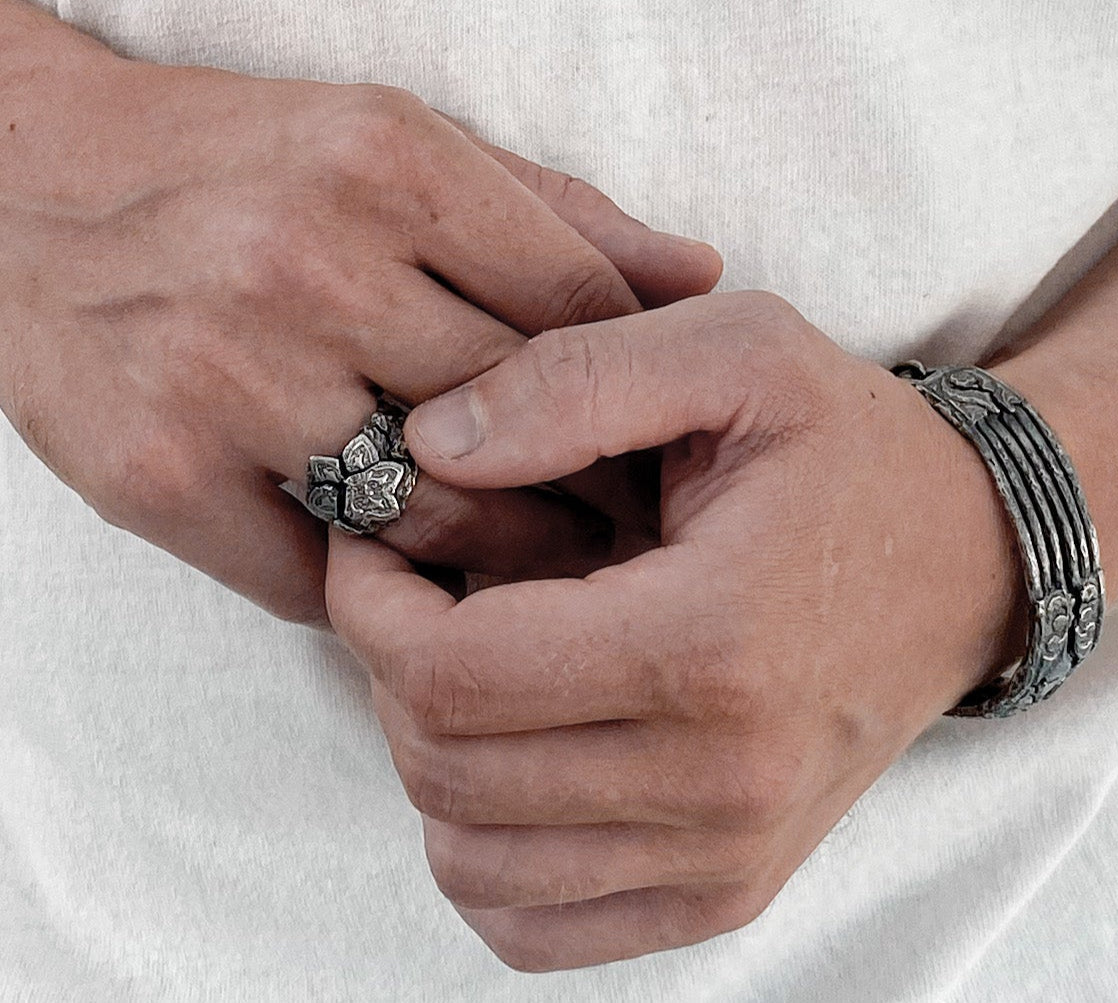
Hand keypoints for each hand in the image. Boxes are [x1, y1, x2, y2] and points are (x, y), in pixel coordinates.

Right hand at [0, 44, 720, 622]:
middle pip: (520, 426)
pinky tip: (419, 590)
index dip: (641, 396)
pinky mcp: (155, 474)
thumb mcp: (403, 145)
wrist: (20, 185)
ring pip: (432, 519)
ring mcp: (224, 376)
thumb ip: (559, 213)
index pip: (580, 310)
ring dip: (508, 564)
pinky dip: (379, 598)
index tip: (663, 450)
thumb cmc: (241, 167)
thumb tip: (700, 273)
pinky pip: (316, 581)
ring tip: (550, 575)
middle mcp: (308, 265)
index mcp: (391, 165)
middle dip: (598, 497)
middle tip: (636, 540)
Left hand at [326, 291, 1026, 969]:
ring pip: (472, 865)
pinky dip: (489, 861)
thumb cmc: (858, 456)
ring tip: (476, 669)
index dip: (370, 608)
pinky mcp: (730, 892)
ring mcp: (729, 854)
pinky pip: (540, 932)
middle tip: (421, 592)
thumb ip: (576, 378)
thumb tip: (431, 446)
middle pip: (446, 773)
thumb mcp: (741, 352)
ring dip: (432, 764)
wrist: (981, 561)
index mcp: (711, 645)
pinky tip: (518, 765)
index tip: (379, 545)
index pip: (451, 677)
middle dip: (390, 672)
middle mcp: (722, 781)